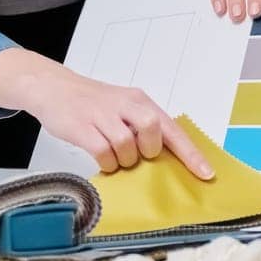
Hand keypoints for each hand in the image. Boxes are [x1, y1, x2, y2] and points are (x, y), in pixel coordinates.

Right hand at [0, 49, 212, 178]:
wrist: (54, 87)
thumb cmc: (92, 103)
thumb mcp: (122, 107)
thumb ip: (141, 126)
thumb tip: (163, 157)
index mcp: (139, 101)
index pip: (172, 128)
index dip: (190, 153)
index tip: (206, 174)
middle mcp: (125, 104)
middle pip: (152, 128)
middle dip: (148, 149)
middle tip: (137, 154)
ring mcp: (103, 115)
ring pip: (126, 144)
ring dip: (123, 159)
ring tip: (114, 156)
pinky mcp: (83, 127)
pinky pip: (103, 152)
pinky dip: (106, 163)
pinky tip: (102, 159)